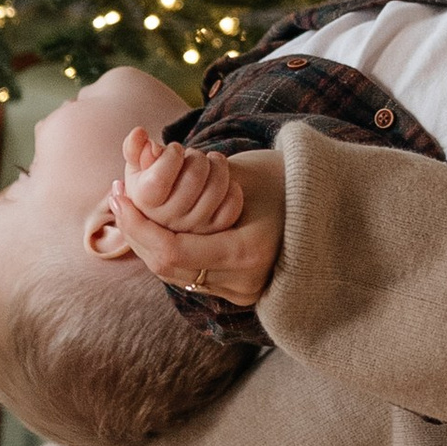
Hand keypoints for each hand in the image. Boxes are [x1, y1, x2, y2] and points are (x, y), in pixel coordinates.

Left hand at [109, 138, 283, 313]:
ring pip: (174, 275)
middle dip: (136, 232)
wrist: (330, 208)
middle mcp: (242, 282)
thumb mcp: (240, 173)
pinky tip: (155, 225)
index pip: (171, 251)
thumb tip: (136, 152)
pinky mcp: (239, 293)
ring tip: (130, 207)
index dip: (137, 225)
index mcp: (246, 253)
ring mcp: (241, 292)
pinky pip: (192, 275)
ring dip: (147, 243)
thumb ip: (189, 174)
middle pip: (166, 268)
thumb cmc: (288, 179)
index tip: (118, 192)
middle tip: (116, 195)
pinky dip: (169, 250)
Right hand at [113, 122, 246, 242]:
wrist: (169, 207)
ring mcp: (192, 229)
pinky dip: (232, 188)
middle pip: (192, 179)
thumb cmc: (152, 179)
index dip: (171, 155)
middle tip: (194, 155)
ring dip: (218, 166)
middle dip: (197, 157)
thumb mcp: (138, 165)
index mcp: (144, 203)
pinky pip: (231, 207)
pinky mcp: (214, 231)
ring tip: (211, 160)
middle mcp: (166, 221)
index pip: (158, 179)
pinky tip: (223, 180)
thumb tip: (139, 134)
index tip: (174, 149)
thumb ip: (134, 148)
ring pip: (215, 190)